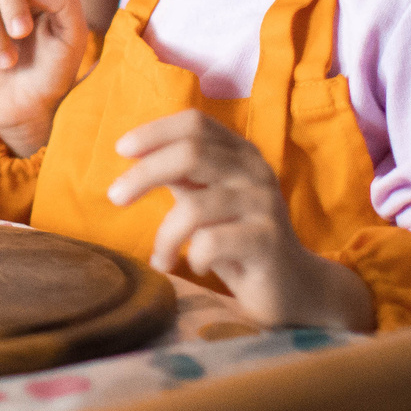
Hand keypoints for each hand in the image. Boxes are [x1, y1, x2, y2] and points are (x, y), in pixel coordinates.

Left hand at [110, 111, 376, 329]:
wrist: (295, 288)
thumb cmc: (239, 241)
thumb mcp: (208, 201)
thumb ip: (182, 177)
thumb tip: (135, 155)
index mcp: (240, 154)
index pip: (196, 123)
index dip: (155, 131)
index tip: (122, 149)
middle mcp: (254, 171)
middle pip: (191, 153)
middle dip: (145, 174)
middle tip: (115, 196)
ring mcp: (264, 205)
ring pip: (195, 207)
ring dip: (165, 235)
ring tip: (160, 257)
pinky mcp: (268, 242)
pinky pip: (211, 242)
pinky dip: (191, 256)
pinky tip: (193, 267)